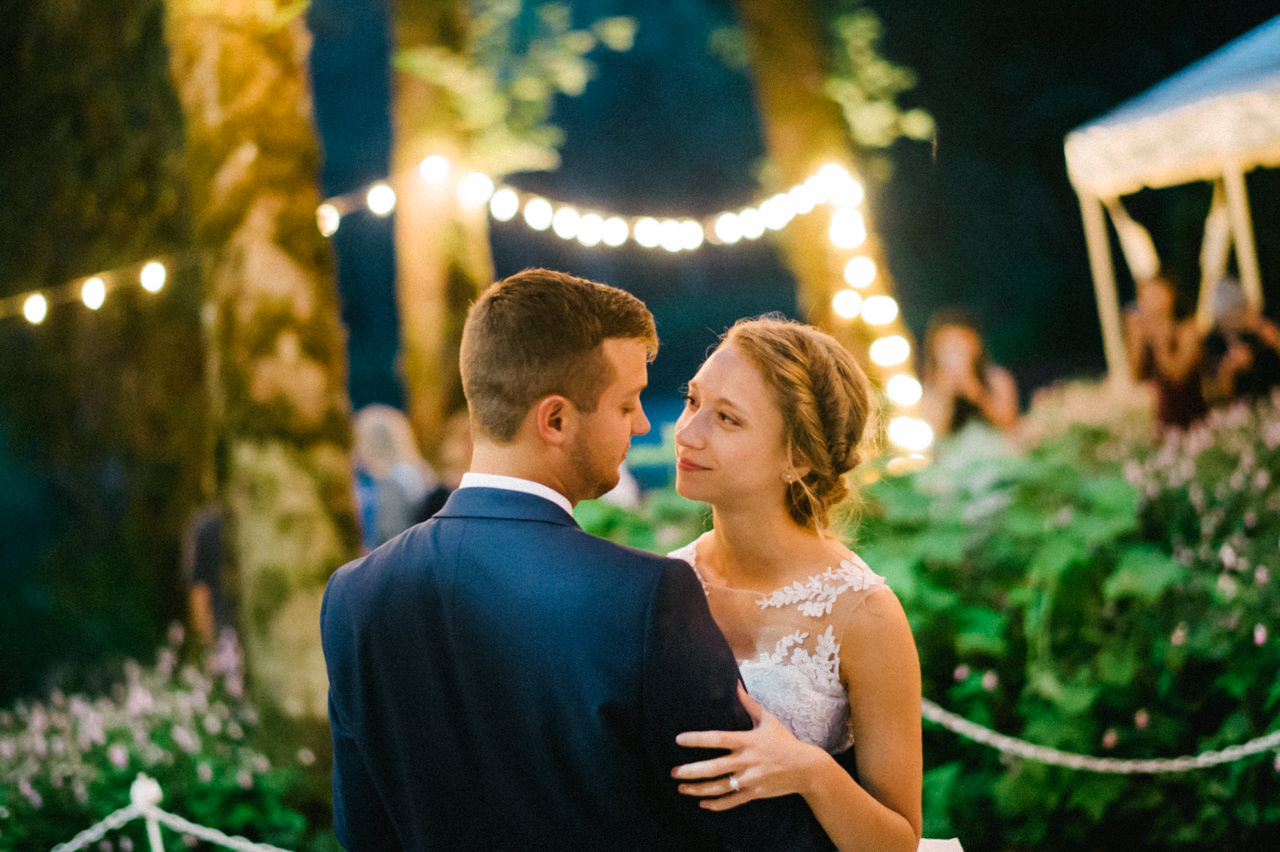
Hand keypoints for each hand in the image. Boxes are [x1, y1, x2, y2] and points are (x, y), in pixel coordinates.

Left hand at [671, 683, 825, 810]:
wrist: (806, 768)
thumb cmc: (784, 741)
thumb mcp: (767, 720)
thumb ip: (748, 703)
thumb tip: (735, 682)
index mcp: (747, 741)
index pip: (718, 739)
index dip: (697, 739)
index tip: (678, 740)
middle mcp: (747, 761)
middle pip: (714, 768)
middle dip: (691, 771)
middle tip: (674, 772)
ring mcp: (750, 779)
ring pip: (720, 787)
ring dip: (698, 789)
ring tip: (680, 788)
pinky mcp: (755, 793)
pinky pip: (732, 801)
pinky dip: (716, 804)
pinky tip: (701, 804)